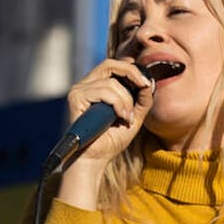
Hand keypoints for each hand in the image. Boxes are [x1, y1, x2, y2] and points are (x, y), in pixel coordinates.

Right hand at [56, 59, 153, 207]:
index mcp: (96, 87)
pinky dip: (117, 104)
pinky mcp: (76, 98)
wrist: (95, 159)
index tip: (146, 83)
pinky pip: (104, 91)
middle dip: (131, 73)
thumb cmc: (110, 141)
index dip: (131, 70)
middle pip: (110, 64)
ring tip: (126, 118)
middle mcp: (85, 85)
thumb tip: (148, 84)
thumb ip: (141, 101)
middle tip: (144, 86)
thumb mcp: (133, 117)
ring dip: (125, 101)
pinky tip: (120, 118)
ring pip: (111, 82)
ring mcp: (79, 90)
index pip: (113, 66)